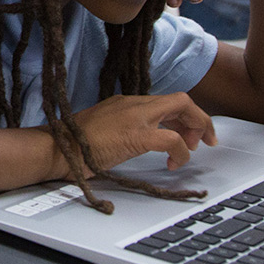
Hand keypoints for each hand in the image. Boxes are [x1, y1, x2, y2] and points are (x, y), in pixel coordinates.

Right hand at [65, 93, 216, 176]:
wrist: (57, 148)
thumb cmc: (74, 145)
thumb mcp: (105, 130)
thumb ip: (125, 130)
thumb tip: (141, 142)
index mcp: (126, 102)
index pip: (165, 102)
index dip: (183, 117)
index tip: (189, 133)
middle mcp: (134, 104)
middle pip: (180, 99)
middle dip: (199, 118)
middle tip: (206, 139)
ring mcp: (135, 117)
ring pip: (181, 107)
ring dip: (196, 128)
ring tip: (194, 149)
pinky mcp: (136, 135)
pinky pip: (172, 139)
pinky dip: (181, 151)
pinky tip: (176, 163)